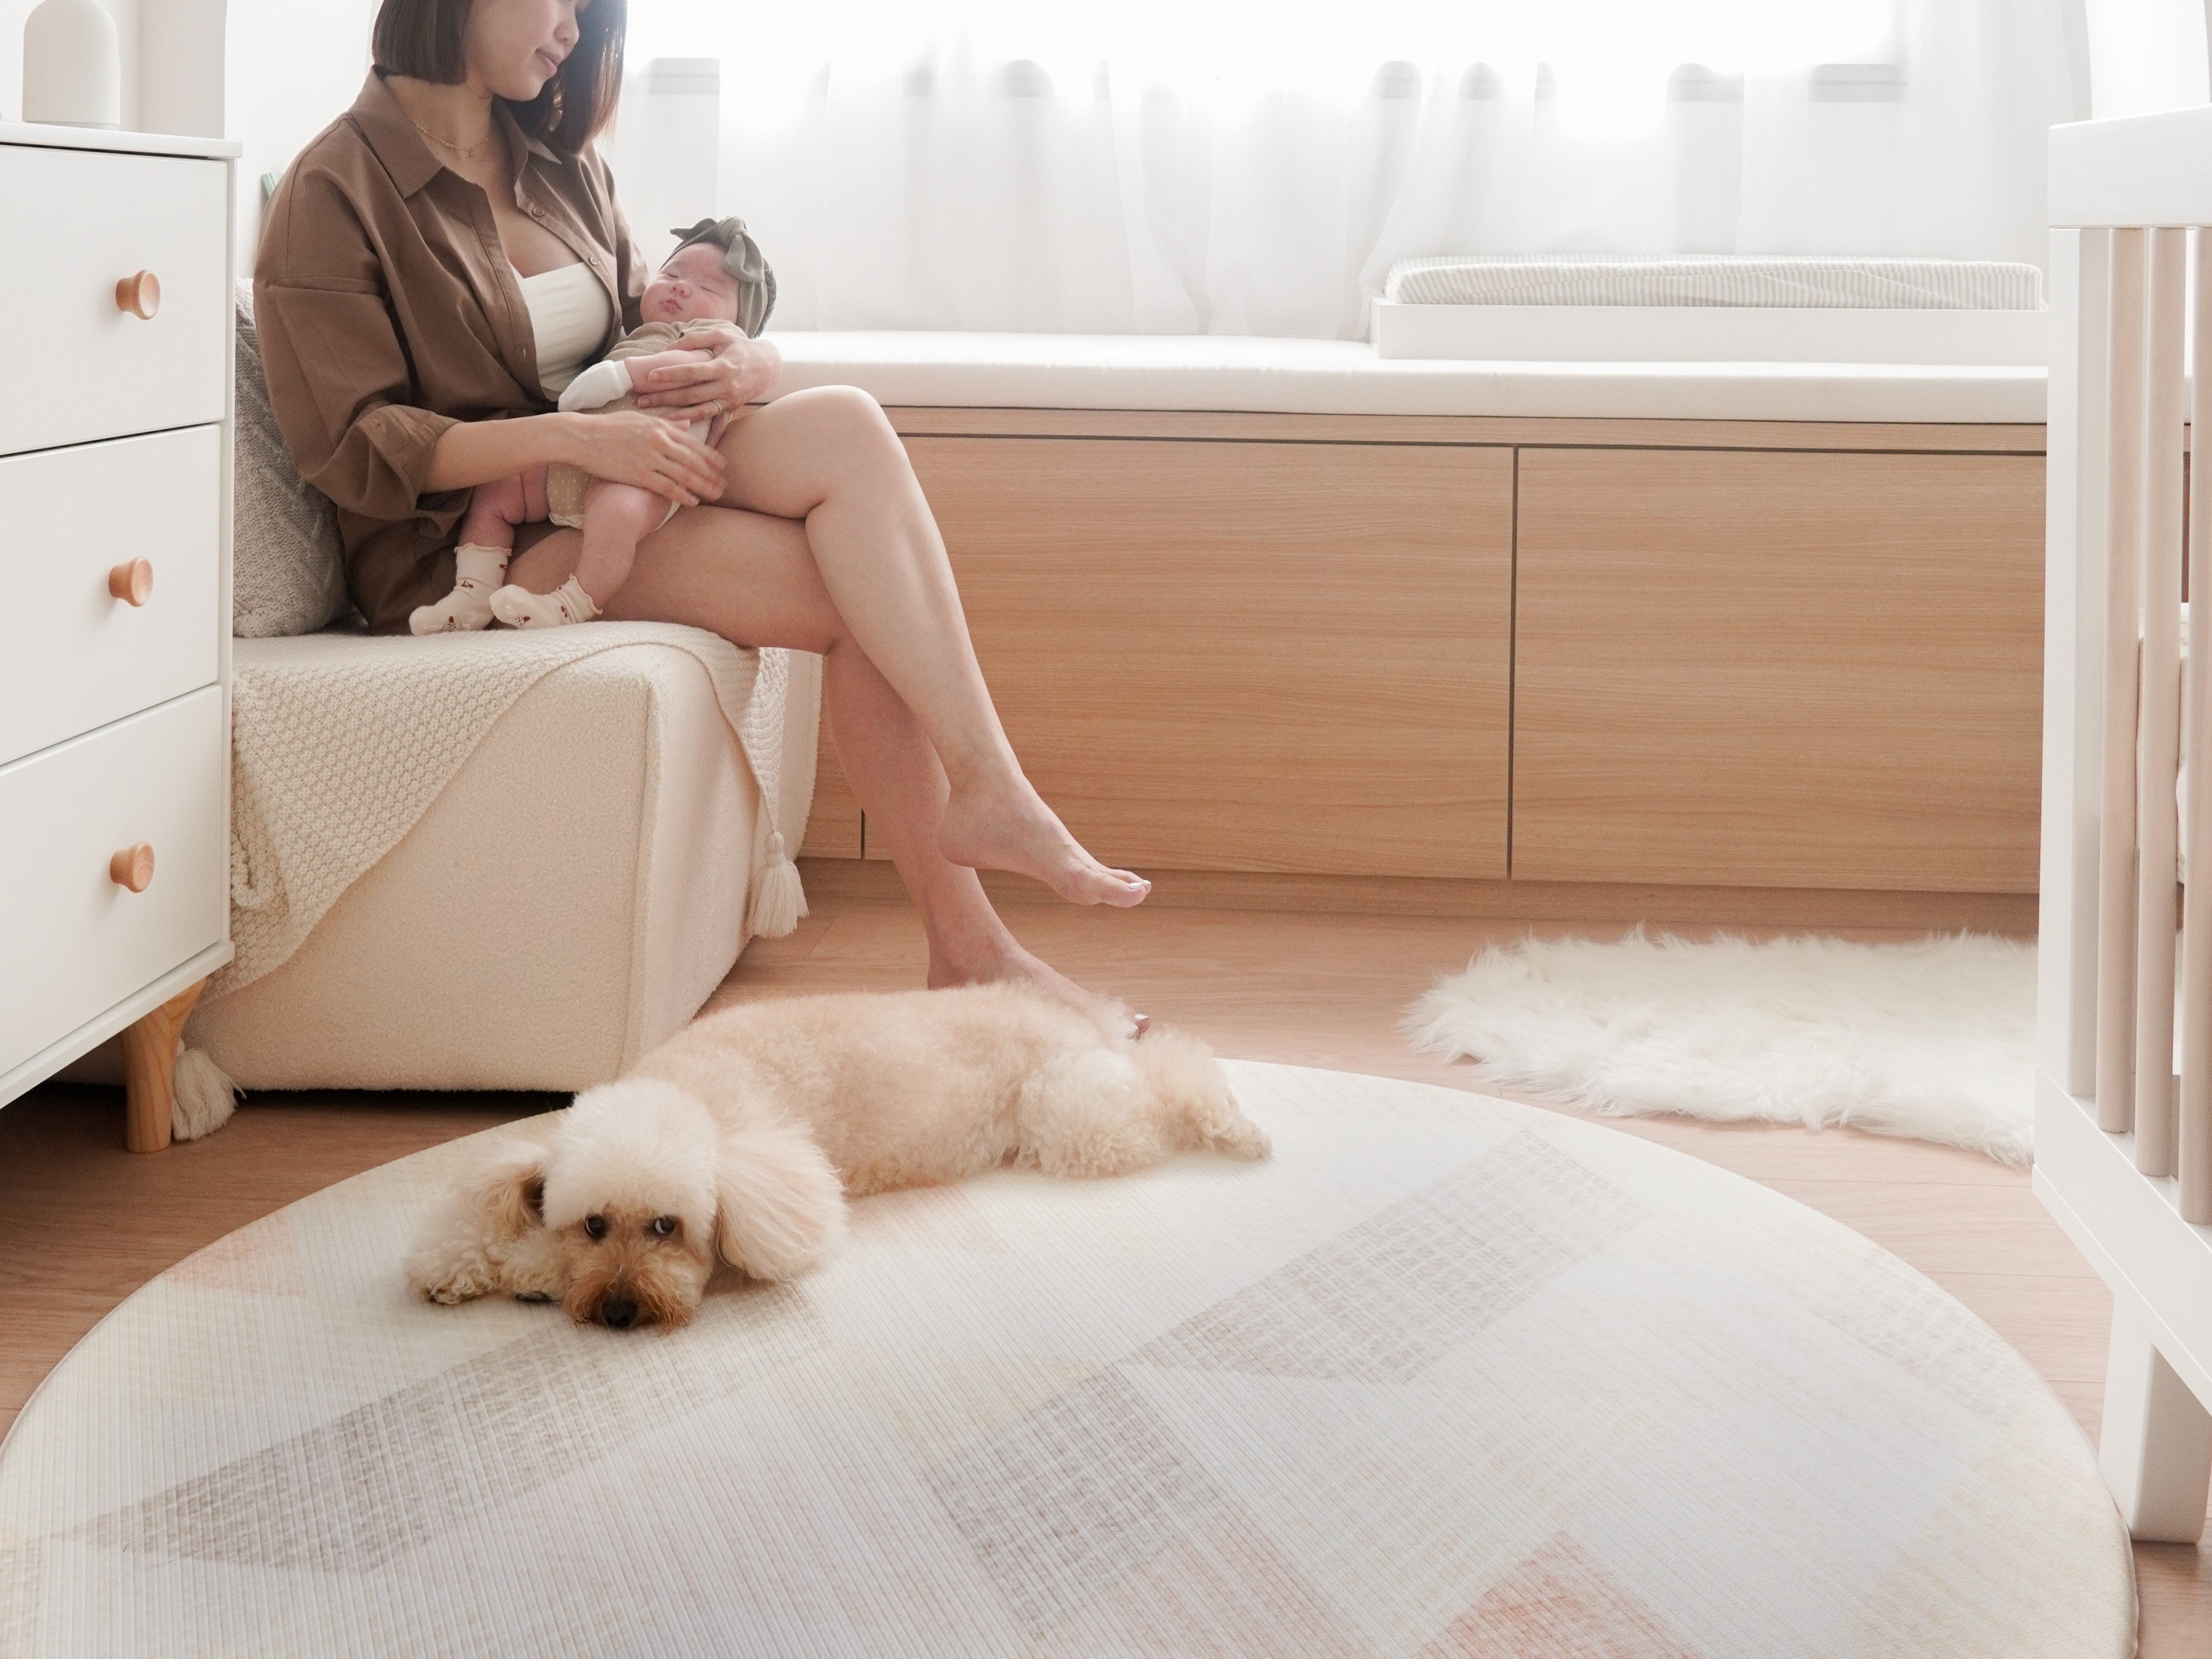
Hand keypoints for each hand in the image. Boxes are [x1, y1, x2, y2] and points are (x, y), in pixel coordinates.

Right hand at [568, 410, 724, 506]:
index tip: (722, 466)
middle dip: (711, 474)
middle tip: (724, 486)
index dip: (710, 457)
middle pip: (694, 460)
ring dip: (703, 487)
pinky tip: (692, 502)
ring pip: (685, 475)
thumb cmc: (607, 426)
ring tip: (714, 495)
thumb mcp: (638, 418)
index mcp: (660, 426)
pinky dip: (683, 495)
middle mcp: (659, 441)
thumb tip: (685, 423)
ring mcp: (650, 458)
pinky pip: (667, 487)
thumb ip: (665, 422)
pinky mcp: (639, 474)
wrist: (581, 437)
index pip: (693, 443)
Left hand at [633, 329, 781, 429]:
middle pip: (690, 395)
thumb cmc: (741, 347)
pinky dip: (710, 439)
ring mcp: (729, 401)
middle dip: (665, 398)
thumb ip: (696, 338)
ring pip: (700, 412)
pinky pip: (719, 427)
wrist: (769, 366)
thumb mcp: (722, 335)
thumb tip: (670, 347)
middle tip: (642, 401)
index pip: (691, 372)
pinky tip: (696, 449)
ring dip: (678, 417)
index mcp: (722, 367)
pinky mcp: (731, 409)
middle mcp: (725, 386)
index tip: (650, 376)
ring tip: (657, 420)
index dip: (670, 374)